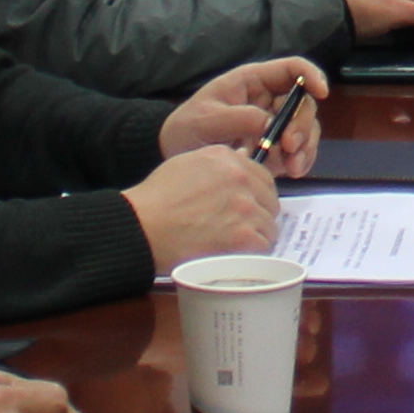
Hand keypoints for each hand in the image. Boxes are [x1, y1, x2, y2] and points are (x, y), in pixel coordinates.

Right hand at [128, 140, 284, 269]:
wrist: (142, 226)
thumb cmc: (156, 198)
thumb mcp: (186, 164)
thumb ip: (219, 162)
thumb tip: (244, 159)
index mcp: (228, 158)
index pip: (263, 177)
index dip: (257, 195)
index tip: (250, 207)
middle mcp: (241, 178)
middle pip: (270, 200)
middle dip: (259, 215)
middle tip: (241, 229)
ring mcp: (244, 207)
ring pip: (269, 224)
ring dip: (256, 235)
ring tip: (234, 244)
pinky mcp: (243, 236)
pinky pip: (263, 245)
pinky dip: (252, 252)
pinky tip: (235, 254)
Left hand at [163, 56, 327, 176]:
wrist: (176, 160)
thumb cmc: (185, 130)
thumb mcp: (203, 120)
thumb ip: (236, 118)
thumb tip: (269, 123)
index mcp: (252, 82)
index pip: (291, 68)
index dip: (310, 75)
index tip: (322, 92)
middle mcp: (268, 100)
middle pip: (303, 103)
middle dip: (302, 124)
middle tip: (290, 147)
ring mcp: (274, 125)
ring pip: (305, 129)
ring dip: (305, 147)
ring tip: (292, 168)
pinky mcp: (275, 148)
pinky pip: (298, 151)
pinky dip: (300, 161)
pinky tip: (291, 173)